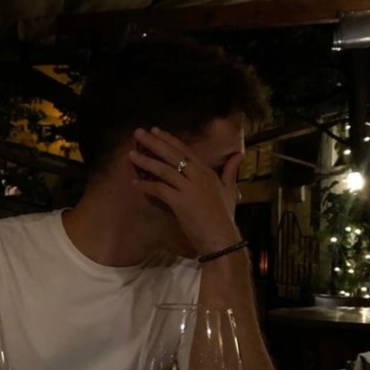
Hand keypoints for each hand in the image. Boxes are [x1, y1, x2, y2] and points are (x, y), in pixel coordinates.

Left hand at [128, 127, 242, 254]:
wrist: (222, 239)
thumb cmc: (225, 217)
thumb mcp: (230, 190)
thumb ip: (230, 171)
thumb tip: (239, 154)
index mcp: (207, 172)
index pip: (185, 150)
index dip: (169, 140)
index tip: (155, 131)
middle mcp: (198, 176)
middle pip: (173, 154)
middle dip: (154, 142)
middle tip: (138, 133)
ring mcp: (189, 188)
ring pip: (164, 170)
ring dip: (146, 161)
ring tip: (131, 154)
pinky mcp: (180, 202)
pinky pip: (159, 190)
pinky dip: (146, 186)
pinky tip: (134, 183)